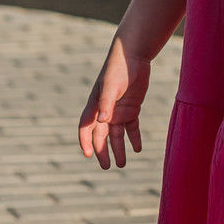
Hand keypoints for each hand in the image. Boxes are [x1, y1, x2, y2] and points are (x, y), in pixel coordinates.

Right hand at [78, 36, 150, 168]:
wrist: (134, 56)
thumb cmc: (118, 68)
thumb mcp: (111, 86)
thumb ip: (107, 103)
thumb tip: (102, 122)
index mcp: (95, 106)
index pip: (86, 128)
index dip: (85, 142)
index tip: (88, 155)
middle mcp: (105, 111)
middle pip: (102, 136)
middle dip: (103, 151)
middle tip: (107, 167)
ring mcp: (119, 110)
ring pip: (117, 135)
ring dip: (119, 149)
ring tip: (123, 164)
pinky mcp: (132, 108)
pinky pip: (132, 128)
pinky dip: (134, 138)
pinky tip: (137, 149)